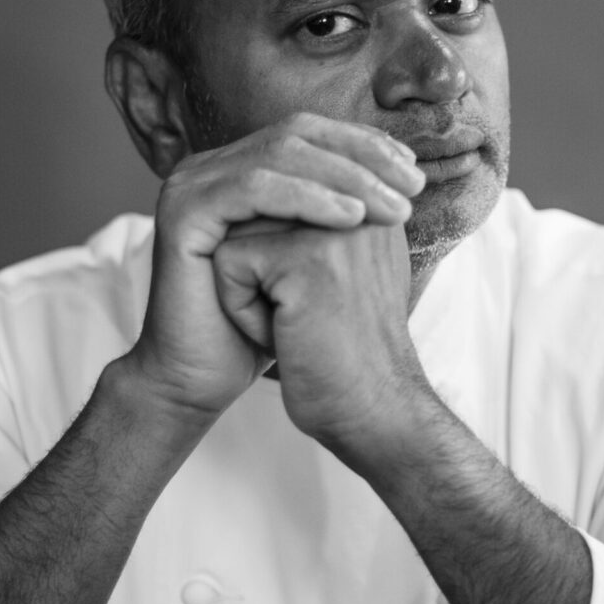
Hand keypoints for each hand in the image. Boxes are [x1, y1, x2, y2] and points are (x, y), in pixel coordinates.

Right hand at [120, 113, 424, 420]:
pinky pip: (253, 190)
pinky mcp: (182, 211)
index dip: (364, 145)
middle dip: (361, 156)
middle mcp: (209, 168)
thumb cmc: (260, 326)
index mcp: (237, 169)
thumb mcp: (312, 259)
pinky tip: (349, 218)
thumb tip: (406, 169)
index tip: (414, 172)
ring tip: (391, 206)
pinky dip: (306, 198)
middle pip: (295, 136)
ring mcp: (190, 185)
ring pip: (279, 156)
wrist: (201, 379)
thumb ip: (341, 209)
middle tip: (412, 185)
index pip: (309, 133)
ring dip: (344, 176)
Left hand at [211, 215, 436, 467]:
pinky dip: (243, 310)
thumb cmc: (351, 350)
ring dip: (250, 287)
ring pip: (235, 234)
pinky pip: (228, 264)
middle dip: (258, 267)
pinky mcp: (305, 259)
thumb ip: (322, 221)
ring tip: (299, 322)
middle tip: (308, 315)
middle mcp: (359, 202)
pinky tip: (287, 335)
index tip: (324, 299)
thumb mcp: (349, 269)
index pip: (276, 195)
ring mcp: (334, 227)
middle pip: (253, 209)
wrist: (375, 412)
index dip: (274, 254)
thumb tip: (273, 191)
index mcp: (371, 199)